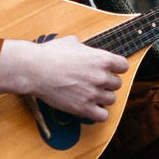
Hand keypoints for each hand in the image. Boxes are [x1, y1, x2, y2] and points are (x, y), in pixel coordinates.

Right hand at [0, 35, 128, 119]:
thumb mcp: (73, 42)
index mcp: (102, 59)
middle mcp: (101, 77)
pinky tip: (89, 106)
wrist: (34, 69)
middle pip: (117, 84)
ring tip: (90, 94)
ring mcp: (93, 93)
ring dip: (102, 97)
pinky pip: (103, 115)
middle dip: (106, 83)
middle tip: (93, 82)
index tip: (108, 70)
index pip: (123, 66)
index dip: (116, 68)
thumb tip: (88, 51)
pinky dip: (98, 112)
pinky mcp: (83, 108)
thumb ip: (87, 49)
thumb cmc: (51, 53)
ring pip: (111, 99)